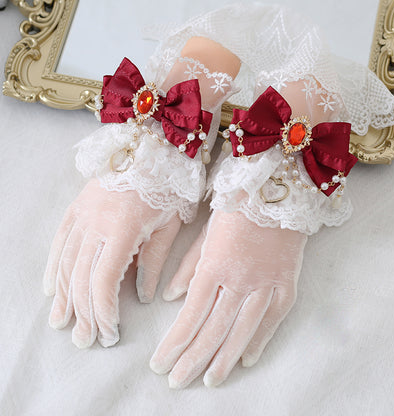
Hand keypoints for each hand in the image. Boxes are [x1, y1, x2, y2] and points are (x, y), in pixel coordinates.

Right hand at [44, 179, 180, 347]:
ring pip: (65, 263)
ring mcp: (82, 214)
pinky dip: (53, 267)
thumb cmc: (169, 185)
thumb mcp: (169, 224)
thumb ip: (153, 260)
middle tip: (86, 339)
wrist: (153, 146)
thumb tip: (140, 294)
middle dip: (83, 313)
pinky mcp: (77, 207)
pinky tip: (51, 288)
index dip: (103, 312)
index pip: (103, 283)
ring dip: (64, 296)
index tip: (110, 333)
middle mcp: (95, 224)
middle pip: (81, 278)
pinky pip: (59, 241)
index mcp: (122, 230)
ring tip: (62, 322)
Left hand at [150, 209, 306, 387]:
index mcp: (214, 265)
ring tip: (210, 380)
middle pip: (213, 329)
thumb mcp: (204, 233)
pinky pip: (273, 318)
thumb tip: (170, 297)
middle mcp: (239, 279)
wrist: (275, 189)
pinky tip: (247, 359)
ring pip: (243, 330)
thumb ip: (187, 267)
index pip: (190, 315)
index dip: (174, 343)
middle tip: (178, 381)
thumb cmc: (233, 207)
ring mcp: (266, 283)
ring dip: (225, 358)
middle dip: (193, 358)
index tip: (160, 363)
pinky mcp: (286, 282)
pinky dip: (260, 340)